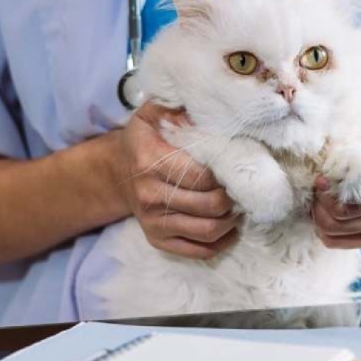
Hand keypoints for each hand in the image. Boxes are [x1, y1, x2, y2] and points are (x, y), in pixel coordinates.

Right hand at [110, 103, 238, 258]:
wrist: (117, 172)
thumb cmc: (146, 139)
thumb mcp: (155, 114)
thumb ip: (179, 108)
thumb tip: (212, 113)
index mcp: (150, 160)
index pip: (202, 175)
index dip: (227, 173)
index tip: (237, 166)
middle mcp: (149, 194)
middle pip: (209, 205)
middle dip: (233, 197)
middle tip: (242, 187)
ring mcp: (152, 221)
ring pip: (207, 230)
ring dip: (231, 220)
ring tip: (238, 205)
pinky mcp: (157, 240)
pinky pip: (197, 251)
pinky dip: (220, 242)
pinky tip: (229, 226)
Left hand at [312, 125, 360, 248]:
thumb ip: (349, 131)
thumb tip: (322, 131)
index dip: (340, 191)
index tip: (320, 178)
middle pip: (350, 216)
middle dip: (322, 203)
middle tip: (314, 189)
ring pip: (341, 231)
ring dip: (319, 217)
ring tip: (315, 201)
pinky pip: (343, 244)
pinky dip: (325, 233)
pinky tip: (320, 217)